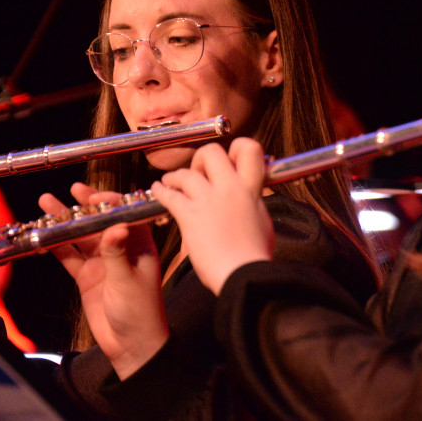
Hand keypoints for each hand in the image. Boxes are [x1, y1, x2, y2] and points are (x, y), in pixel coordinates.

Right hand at [39, 183, 168, 378]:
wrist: (131, 345)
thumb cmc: (140, 312)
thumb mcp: (128, 280)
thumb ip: (117, 253)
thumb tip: (115, 226)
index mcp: (139, 244)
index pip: (125, 214)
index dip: (111, 203)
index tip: (94, 197)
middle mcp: (120, 248)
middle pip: (100, 220)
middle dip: (85, 205)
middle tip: (72, 189)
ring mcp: (102, 261)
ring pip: (81, 235)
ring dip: (65, 221)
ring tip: (47, 203)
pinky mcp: (87, 275)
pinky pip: (69, 256)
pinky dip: (56, 246)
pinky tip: (42, 234)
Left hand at [152, 138, 273, 294]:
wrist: (243, 275)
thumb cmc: (255, 255)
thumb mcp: (263, 219)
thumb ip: (254, 201)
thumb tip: (250, 194)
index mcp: (252, 188)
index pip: (249, 148)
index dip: (236, 149)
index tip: (228, 161)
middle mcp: (230, 188)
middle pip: (211, 152)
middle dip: (201, 159)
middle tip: (198, 172)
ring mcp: (208, 200)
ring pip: (186, 173)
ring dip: (176, 177)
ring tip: (170, 182)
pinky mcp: (190, 216)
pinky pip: (170, 196)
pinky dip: (161, 191)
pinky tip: (158, 190)